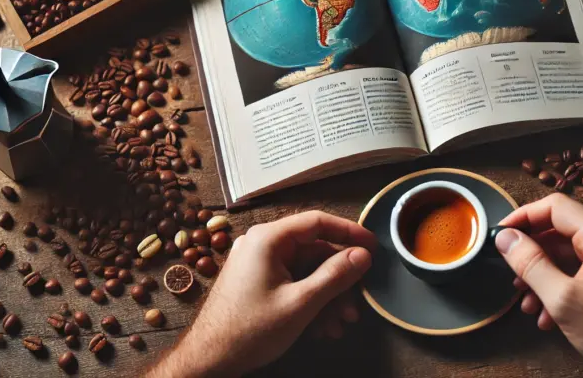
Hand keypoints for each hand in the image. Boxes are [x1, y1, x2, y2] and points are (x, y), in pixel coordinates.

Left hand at [148, 211, 376, 377]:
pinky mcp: (257, 283)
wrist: (208, 360)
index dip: (349, 232)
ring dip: (327, 298)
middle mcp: (262, 245)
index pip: (317, 222)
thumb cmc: (250, 330)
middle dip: (338, 282)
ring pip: (306, 272)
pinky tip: (323, 329)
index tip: (374, 247)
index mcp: (268, 239)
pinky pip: (292, 284)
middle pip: (314, 252)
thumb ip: (335, 276)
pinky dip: (310, 302)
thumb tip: (363, 254)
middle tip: (357, 306)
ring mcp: (258, 264)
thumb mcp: (300, 304)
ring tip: (340, 325)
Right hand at [495, 193, 582, 377]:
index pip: (555, 207)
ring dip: (547, 276)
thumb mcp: (563, 299)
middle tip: (513, 278)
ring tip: (530, 305)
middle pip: (563, 231)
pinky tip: (552, 314)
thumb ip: (530, 264)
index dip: (523, 218)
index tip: (500, 234)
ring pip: (573, 254)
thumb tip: (505, 238)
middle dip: (534, 256)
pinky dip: (566, 285)